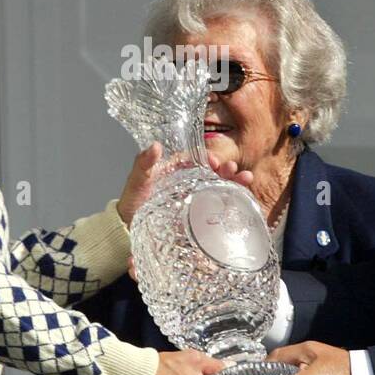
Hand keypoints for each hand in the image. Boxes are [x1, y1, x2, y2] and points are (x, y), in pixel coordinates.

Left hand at [118, 140, 253, 240]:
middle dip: (226, 169)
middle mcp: (187, 182)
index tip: (215, 161)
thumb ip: (144, 163)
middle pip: (212, 173)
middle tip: (234, 168)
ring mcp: (193, 200)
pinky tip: (243, 202)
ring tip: (246, 179)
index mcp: (176, 170)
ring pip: (218, 188)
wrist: (128, 229)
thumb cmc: (132, 201)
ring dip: (234, 183)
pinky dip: (230, 204)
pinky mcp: (196, 217)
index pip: (196, 159)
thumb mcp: (137, 180)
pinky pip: (216, 209)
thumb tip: (155, 146)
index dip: (208, 158)